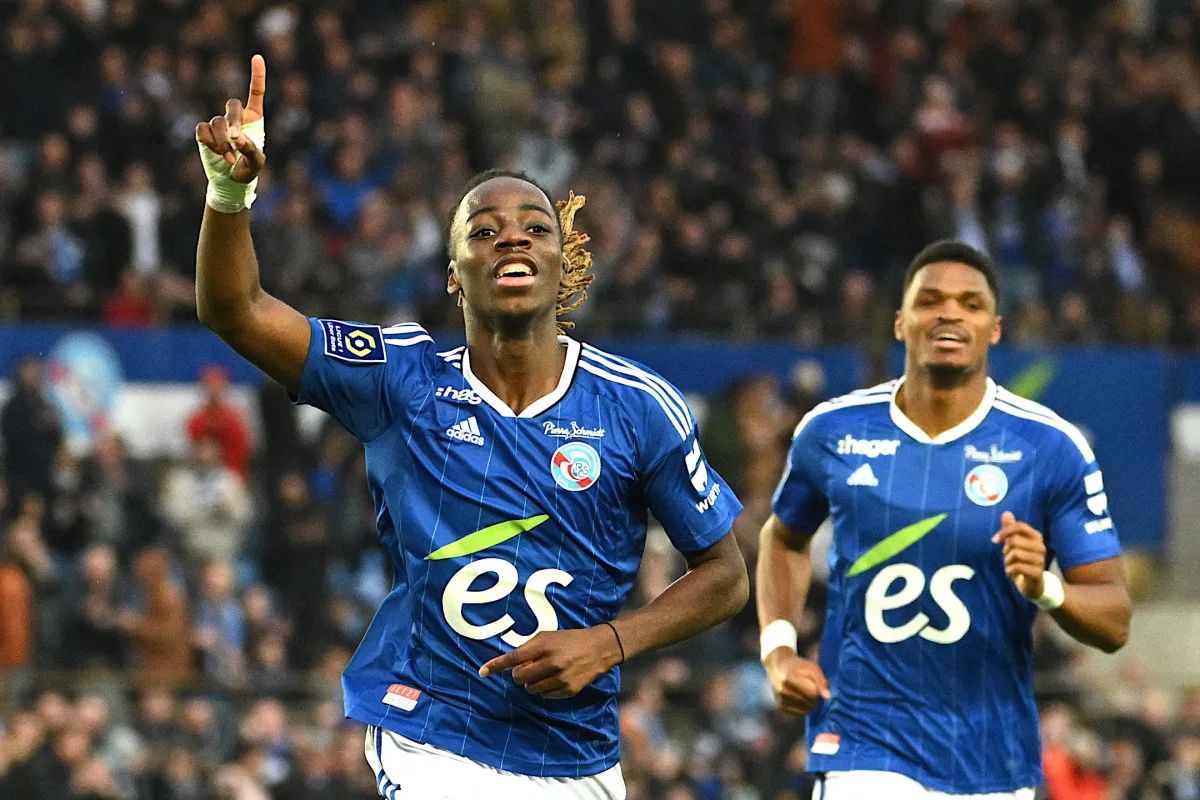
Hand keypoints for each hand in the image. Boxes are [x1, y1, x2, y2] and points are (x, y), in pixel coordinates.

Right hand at [195, 54, 266, 182]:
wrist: (231, 181)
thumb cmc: (248, 170)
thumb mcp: (257, 162)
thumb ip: (251, 149)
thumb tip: (236, 138)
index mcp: (253, 118)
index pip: (256, 92)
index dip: (257, 75)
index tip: (257, 57)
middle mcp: (235, 117)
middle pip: (232, 105)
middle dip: (233, 122)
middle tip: (235, 140)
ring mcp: (218, 123)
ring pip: (217, 121)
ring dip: (222, 141)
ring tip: (229, 158)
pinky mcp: (204, 132)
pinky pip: (203, 130)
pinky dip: (211, 143)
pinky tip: (218, 154)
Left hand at [478, 626, 622, 699]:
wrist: (598, 648)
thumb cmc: (568, 640)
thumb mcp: (547, 637)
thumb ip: (529, 648)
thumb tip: (511, 663)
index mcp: (544, 646)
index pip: (514, 658)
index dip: (496, 665)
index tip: (482, 672)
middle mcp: (551, 663)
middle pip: (519, 677)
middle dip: (518, 675)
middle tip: (526, 669)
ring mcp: (560, 678)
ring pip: (530, 689)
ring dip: (531, 683)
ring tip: (543, 673)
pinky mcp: (568, 690)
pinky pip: (545, 696)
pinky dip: (544, 689)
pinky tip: (554, 679)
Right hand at [764, 648, 829, 715]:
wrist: (778, 666)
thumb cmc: (797, 666)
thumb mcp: (811, 668)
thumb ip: (821, 681)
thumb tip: (827, 697)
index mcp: (789, 678)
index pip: (812, 693)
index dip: (816, 689)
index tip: (813, 683)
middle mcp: (782, 690)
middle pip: (809, 702)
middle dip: (814, 697)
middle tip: (810, 689)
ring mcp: (780, 699)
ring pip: (805, 709)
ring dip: (810, 704)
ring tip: (805, 693)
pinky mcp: (780, 706)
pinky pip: (799, 713)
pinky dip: (804, 708)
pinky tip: (801, 699)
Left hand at [992, 510, 1046, 598]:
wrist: (1032, 584)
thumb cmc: (1022, 561)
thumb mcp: (1014, 544)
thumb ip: (1010, 529)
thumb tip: (1006, 513)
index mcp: (1036, 537)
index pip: (1019, 526)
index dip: (1004, 531)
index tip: (994, 540)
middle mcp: (1041, 547)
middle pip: (1014, 540)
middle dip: (1005, 550)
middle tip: (1008, 557)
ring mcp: (1041, 560)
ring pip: (1015, 554)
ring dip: (1007, 561)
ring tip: (1011, 566)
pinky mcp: (1038, 573)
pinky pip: (1017, 567)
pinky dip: (1009, 570)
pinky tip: (1012, 573)